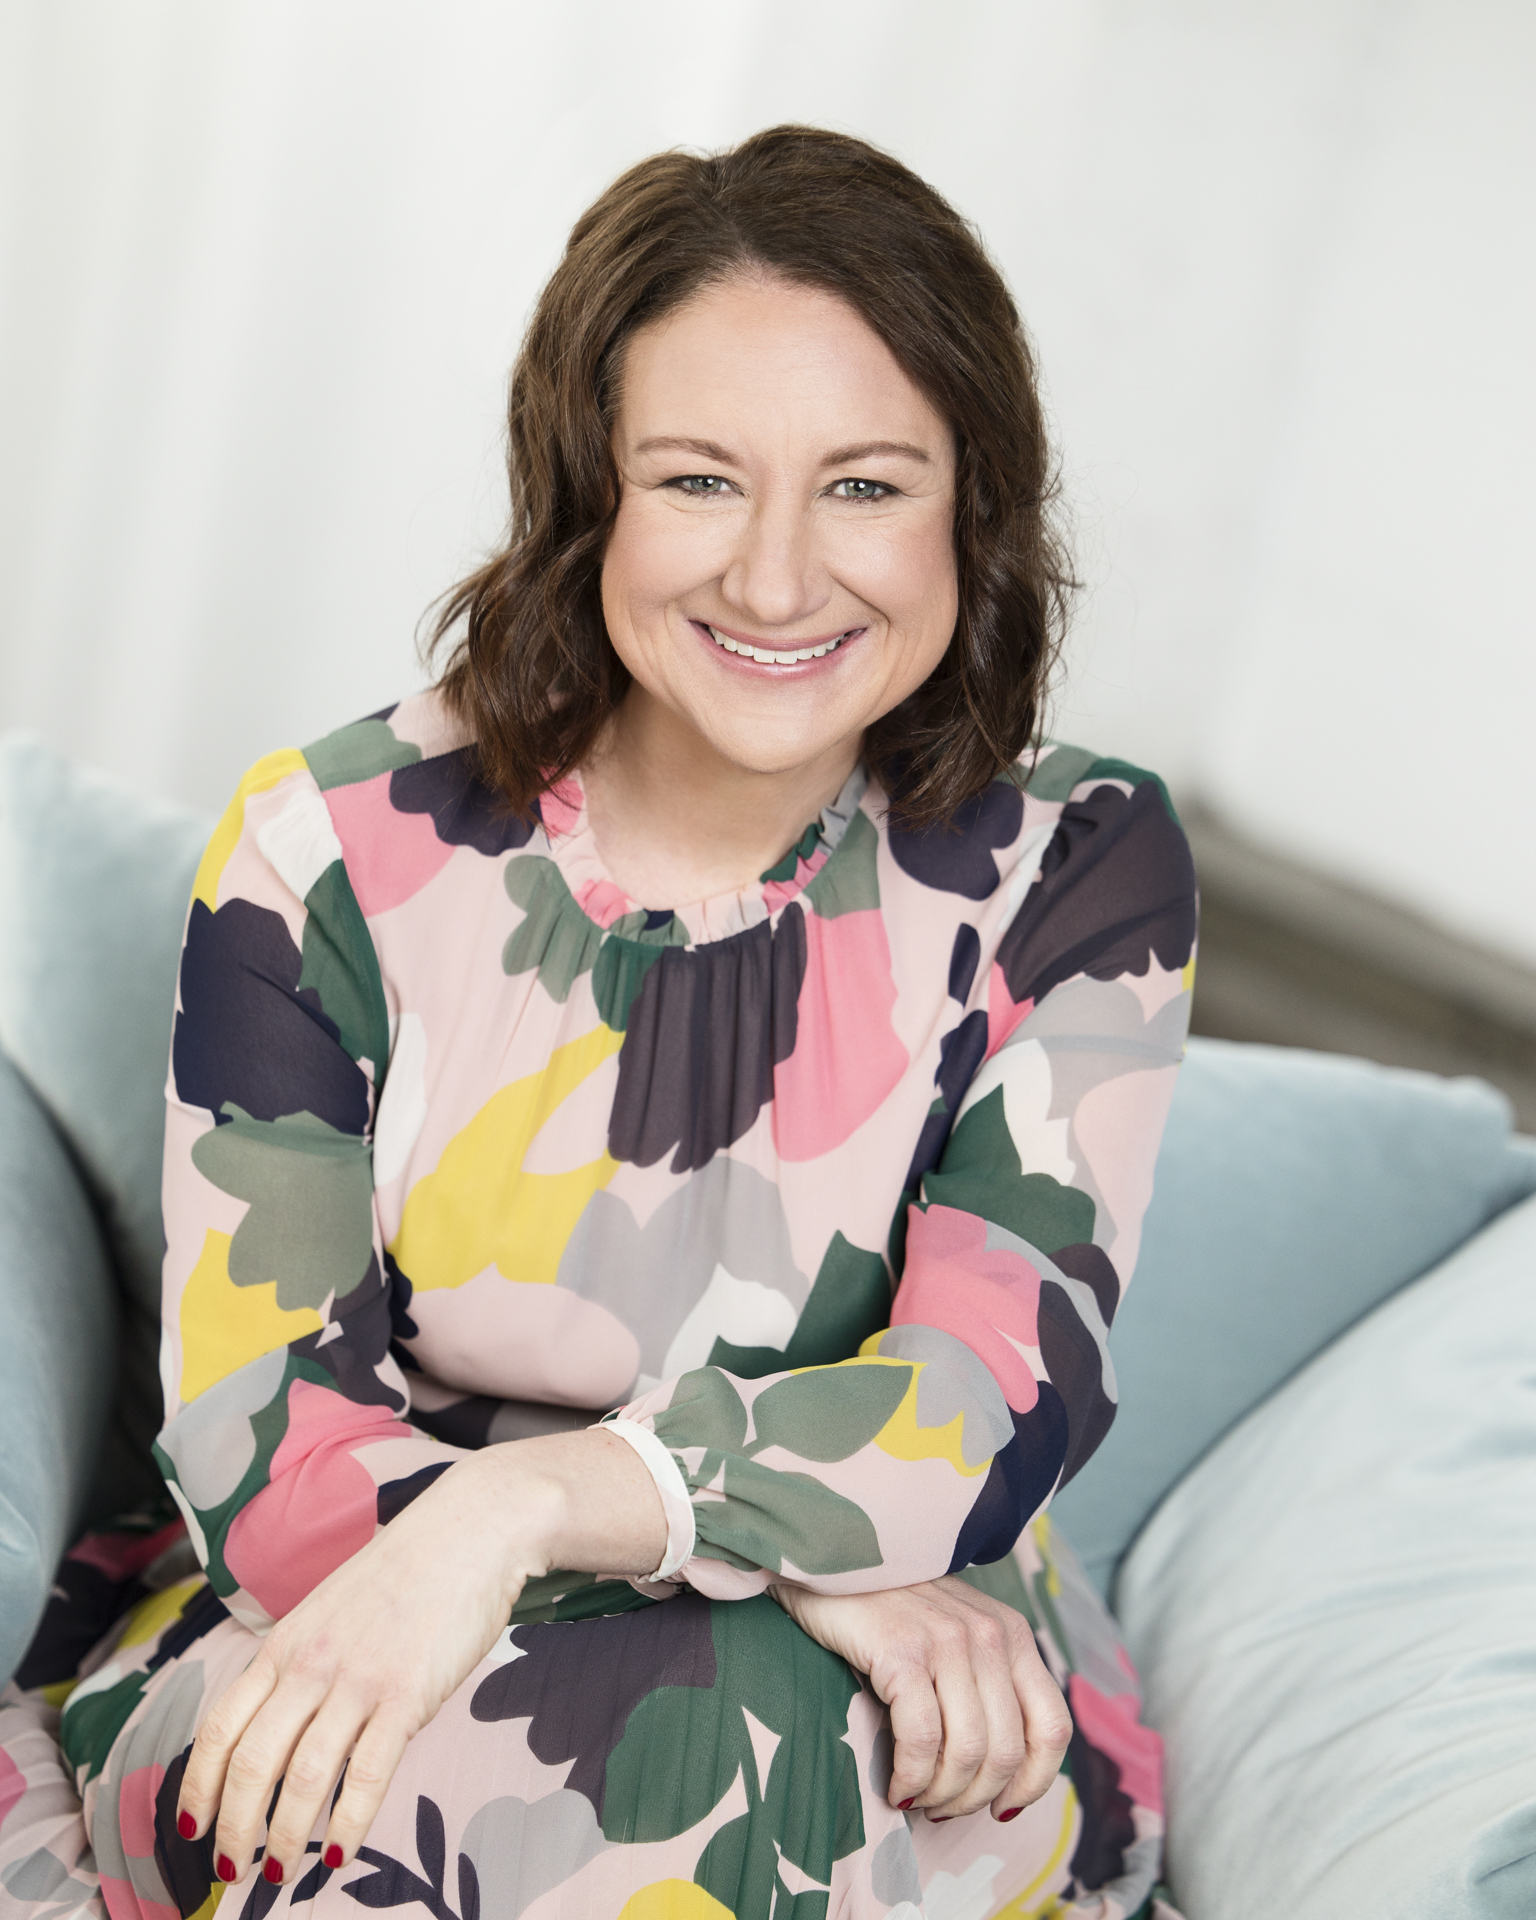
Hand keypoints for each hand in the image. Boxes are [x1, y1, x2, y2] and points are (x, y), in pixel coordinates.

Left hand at [175, 1429, 666, 1886]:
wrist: (469, 1529)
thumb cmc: (407, 1573)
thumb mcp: (332, 1610)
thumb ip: (302, 1661)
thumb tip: (280, 1723)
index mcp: (285, 1643)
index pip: (221, 1726)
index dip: (198, 1785)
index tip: (191, 1827)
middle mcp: (311, 1664)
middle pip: (251, 1762)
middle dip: (233, 1827)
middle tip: (230, 1870)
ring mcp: (358, 1680)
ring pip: (301, 1777)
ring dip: (283, 1837)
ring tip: (278, 1874)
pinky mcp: (407, 1694)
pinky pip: (367, 1774)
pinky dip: (347, 1822)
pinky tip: (341, 1854)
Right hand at [769, 1576, 1071, 1822]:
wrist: (833, 1557)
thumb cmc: (892, 1609)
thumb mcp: (958, 1634)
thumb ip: (987, 1682)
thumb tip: (1004, 1771)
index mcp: (1013, 1634)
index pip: (1052, 1727)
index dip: (1033, 1782)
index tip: (1002, 1808)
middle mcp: (989, 1635)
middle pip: (1006, 1752)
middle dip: (974, 1798)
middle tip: (941, 1807)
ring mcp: (947, 1641)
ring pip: (967, 1753)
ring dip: (941, 1794)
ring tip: (916, 1798)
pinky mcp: (902, 1651)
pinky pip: (921, 1741)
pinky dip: (911, 1777)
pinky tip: (895, 1786)